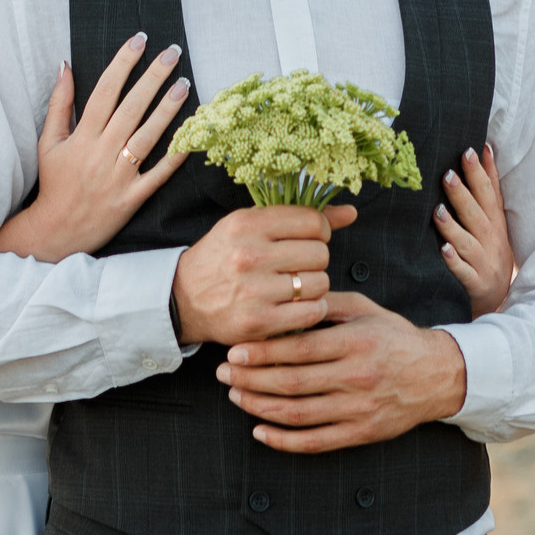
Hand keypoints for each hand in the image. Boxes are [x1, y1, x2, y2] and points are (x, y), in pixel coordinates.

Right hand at [0, 34, 189, 262]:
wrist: (55, 231)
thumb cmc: (54, 182)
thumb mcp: (48, 142)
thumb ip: (58, 104)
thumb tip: (65, 66)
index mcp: (82, 136)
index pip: (105, 91)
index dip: (123, 63)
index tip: (139, 41)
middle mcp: (101, 153)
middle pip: (131, 108)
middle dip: (152, 77)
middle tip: (172, 53)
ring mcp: (118, 176)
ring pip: (147, 137)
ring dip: (167, 109)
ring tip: (185, 84)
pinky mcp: (132, 198)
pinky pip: (157, 175)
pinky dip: (174, 157)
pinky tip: (192, 136)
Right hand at [172, 203, 353, 346]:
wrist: (183, 297)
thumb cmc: (223, 257)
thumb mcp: (252, 226)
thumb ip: (301, 218)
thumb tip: (351, 212)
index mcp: (247, 224)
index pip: (313, 222)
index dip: (319, 232)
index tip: (306, 241)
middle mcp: (249, 255)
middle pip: (320, 254)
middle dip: (315, 261)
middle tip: (297, 267)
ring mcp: (253, 290)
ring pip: (319, 284)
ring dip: (314, 287)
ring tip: (294, 287)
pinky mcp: (258, 322)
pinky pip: (311, 312)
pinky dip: (310, 310)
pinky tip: (295, 306)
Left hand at [216, 292, 467, 452]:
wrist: (438, 375)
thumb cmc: (395, 337)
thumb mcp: (366, 309)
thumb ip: (325, 304)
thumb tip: (284, 300)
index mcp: (356, 342)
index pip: (299, 350)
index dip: (262, 352)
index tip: (233, 351)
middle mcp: (357, 377)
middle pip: (292, 382)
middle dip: (250, 379)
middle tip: (224, 373)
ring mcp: (359, 408)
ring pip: (299, 414)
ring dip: (260, 407)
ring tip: (236, 395)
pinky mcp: (362, 432)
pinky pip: (316, 442)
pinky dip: (284, 441)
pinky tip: (260, 431)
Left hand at [435, 143, 513, 316]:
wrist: (497, 301)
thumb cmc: (490, 254)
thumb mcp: (495, 223)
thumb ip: (488, 190)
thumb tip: (484, 149)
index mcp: (496, 225)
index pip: (489, 195)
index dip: (481, 173)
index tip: (469, 150)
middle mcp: (492, 242)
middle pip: (477, 215)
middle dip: (463, 194)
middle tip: (446, 174)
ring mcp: (484, 263)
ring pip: (468, 243)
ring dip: (453, 226)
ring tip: (437, 210)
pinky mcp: (475, 284)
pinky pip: (463, 272)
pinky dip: (454, 261)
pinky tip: (443, 249)